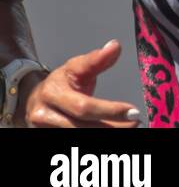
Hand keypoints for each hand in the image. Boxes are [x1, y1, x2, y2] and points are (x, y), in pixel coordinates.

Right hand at [22, 40, 141, 127]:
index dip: (110, 110)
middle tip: (135, 122)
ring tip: (128, 127)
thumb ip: (96, 59)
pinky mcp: (47, 137)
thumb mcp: (75, 67)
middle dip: (112, 126)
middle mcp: (44, 115)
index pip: (84, 106)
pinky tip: (113, 131)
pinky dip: (96, 136)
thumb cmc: (60, 83)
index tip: (133, 111)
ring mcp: (44, 129)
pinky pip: (75, 140)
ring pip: (79, 136)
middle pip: (83, 126)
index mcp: (52, 93)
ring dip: (107, 133)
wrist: (34, 99)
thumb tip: (115, 46)